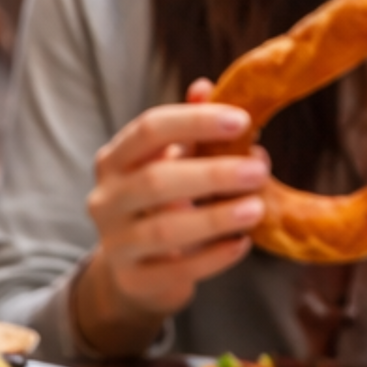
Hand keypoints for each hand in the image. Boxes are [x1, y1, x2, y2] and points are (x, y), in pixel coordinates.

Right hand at [73, 80, 269, 347]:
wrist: (134, 272)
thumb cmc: (159, 207)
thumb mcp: (169, 164)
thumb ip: (187, 130)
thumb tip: (205, 87)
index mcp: (115, 160)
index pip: (148, 131)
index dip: (194, 122)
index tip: (242, 121)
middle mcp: (106, 199)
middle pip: (155, 181)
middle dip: (211, 174)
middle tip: (259, 170)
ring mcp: (115, 242)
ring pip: (163, 229)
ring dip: (214, 217)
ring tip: (256, 209)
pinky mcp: (133, 280)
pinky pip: (175, 269)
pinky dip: (212, 258)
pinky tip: (241, 245)